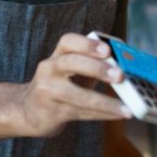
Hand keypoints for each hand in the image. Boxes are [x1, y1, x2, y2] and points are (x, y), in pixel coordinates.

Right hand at [16, 33, 130, 137]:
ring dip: (105, 102)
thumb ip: (94, 64)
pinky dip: (102, 114)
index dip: (87, 44)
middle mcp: (49, 70)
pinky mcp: (51, 113)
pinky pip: (80, 113)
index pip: (68, 41)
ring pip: (78, 95)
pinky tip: (118, 114)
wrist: (28, 111)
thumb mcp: (72, 71)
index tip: (107, 50)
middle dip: (97, 68)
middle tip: (120, 76)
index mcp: (57, 56)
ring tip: (126, 108)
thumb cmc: (60, 86)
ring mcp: (47, 92)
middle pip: (70, 63)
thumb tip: (128, 64)